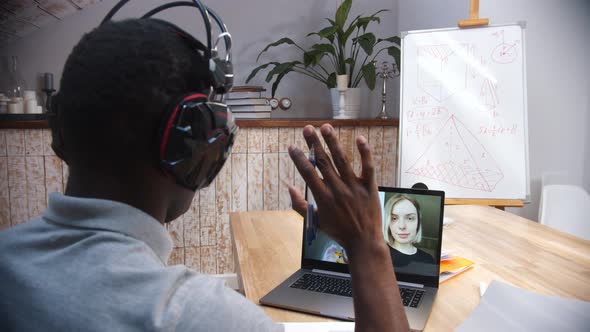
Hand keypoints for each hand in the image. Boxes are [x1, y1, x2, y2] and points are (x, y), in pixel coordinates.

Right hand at [288, 124, 382, 253]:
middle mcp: (337, 189)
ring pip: (342, 160)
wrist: (364, 241)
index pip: (308, 173)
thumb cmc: (339, 232)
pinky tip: (360, 138)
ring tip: (326, 127)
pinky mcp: (369, 186)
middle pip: (323, 162)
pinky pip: (367, 166)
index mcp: (323, 198)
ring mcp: (354, 187)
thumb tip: (289, 188)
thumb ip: (299, 205)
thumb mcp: (315, 222)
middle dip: (314, 144)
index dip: (299, 158)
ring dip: (333, 143)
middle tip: (308, 128)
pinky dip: (365, 152)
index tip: (292, 147)